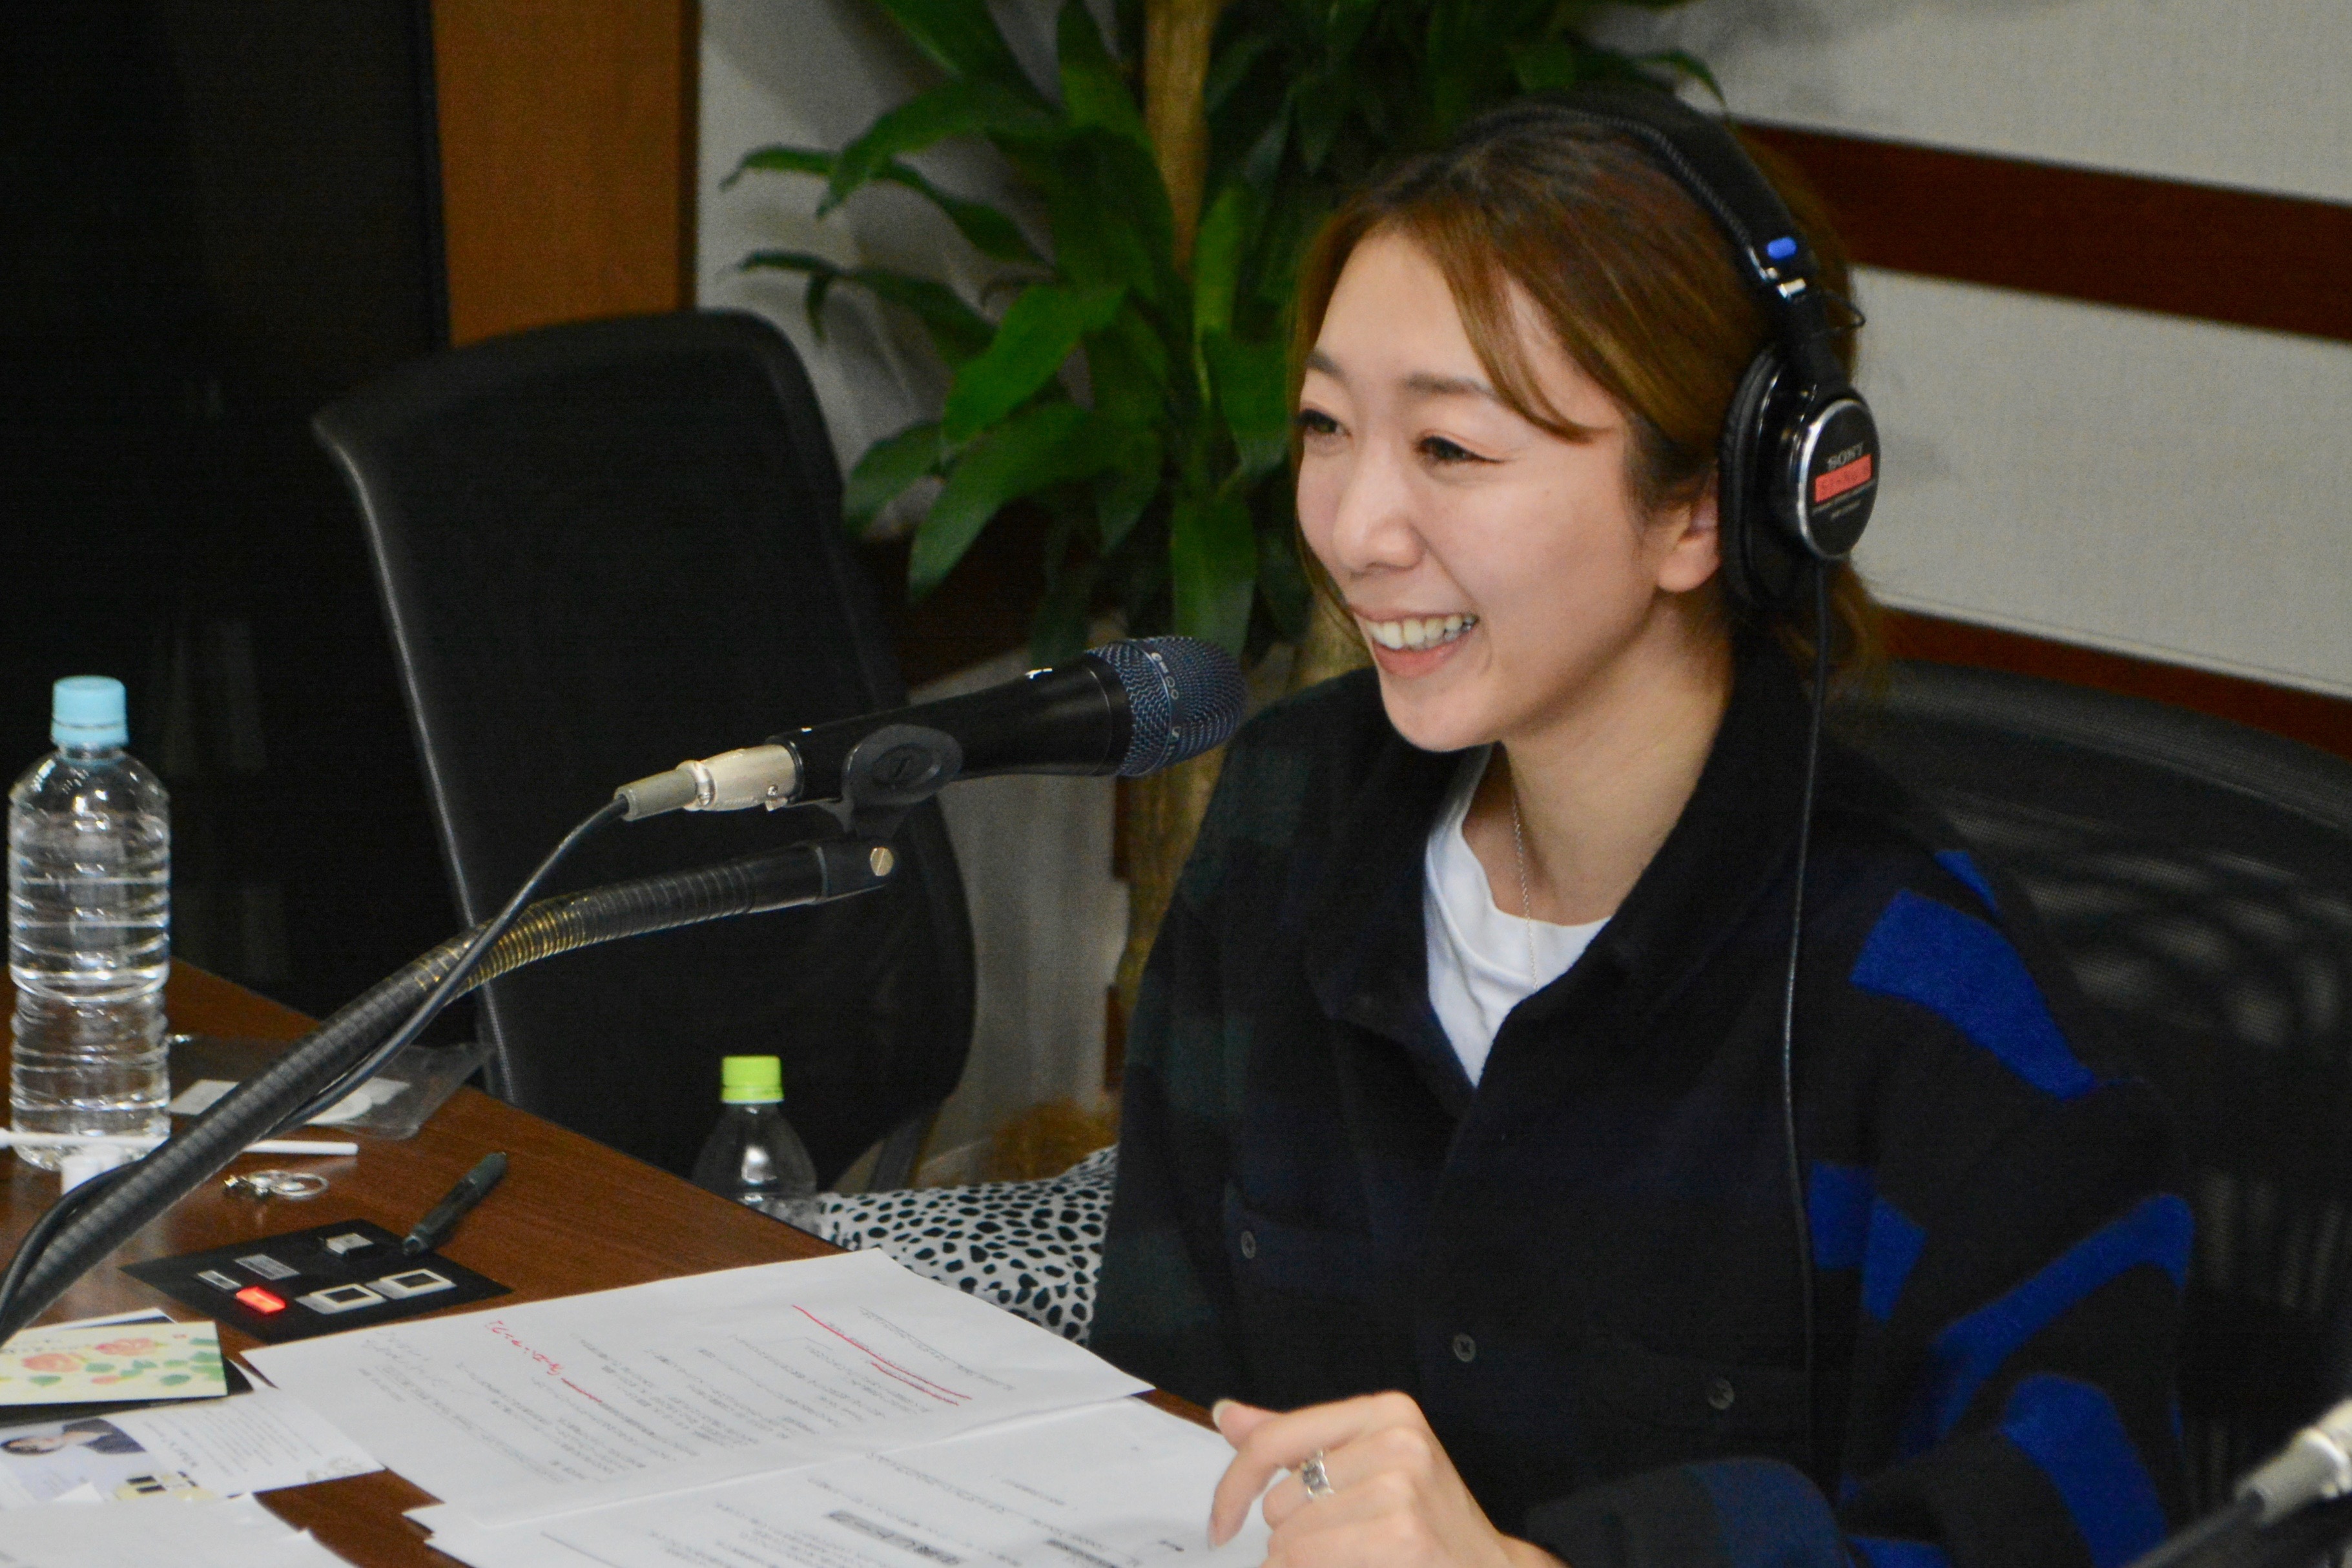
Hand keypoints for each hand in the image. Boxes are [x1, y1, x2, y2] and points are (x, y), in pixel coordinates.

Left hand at [1208, 1393, 1565, 1567]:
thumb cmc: (1424, 1523)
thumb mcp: (1364, 1465)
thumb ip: (1295, 1441)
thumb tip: (1225, 1414)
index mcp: (1386, 1411)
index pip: (1274, 1438)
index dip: (1233, 1486)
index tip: (1221, 1524)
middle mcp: (1398, 1438)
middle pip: (1280, 1498)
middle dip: (1291, 1536)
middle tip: (1342, 1547)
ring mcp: (1403, 1486)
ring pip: (1291, 1536)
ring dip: (1302, 1563)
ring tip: (1348, 1560)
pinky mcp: (1403, 1533)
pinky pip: (1309, 1558)